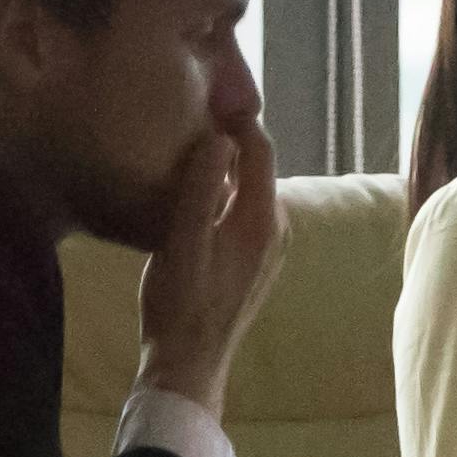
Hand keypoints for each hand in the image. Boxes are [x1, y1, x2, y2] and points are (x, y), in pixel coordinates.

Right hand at [135, 115, 285, 404]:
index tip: (206, 93)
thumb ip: (201, 187)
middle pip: (257, 166)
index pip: (260, 149)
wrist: (189, 364)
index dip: (236, 117)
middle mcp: (277, 229)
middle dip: (230, 138)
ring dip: (225, 166)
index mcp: (264, 219)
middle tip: (192, 110)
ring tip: (187, 143)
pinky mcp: (253, 262)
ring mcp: (269, 248)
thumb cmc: (180, 303)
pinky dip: (223, 192)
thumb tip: (220, 137)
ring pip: (249, 189)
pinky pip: (242, 210)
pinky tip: (193, 192)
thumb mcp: (182, 240)